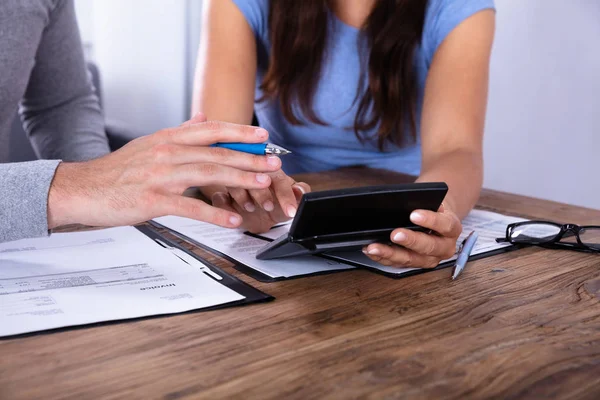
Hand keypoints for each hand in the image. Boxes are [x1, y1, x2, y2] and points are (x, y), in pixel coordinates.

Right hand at [47, 113, 282, 228]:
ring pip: (208, 174)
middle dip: (249, 157)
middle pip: (216, 152)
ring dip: (239, 179)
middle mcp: (167, 152)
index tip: (263, 135)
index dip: (239, 131)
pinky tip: (233, 219)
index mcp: (167, 138)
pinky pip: (190, 207)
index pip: (210, 130)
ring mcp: (160, 176)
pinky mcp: (153, 200)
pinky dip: (214, 213)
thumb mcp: (149, 143)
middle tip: (274, 162)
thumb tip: (202, 117)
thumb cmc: (117, 171)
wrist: (82, 189)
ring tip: (262, 184)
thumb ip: (179, 132)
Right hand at [211, 170, 310, 233]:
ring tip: (251, 208)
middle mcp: (252, 173)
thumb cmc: (276, 203)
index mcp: (271, 171)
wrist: (259, 217)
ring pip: (234, 183)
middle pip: (254, 176)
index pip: (279, 179)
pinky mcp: (222, 195)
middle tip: (269, 207)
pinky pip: (219, 197)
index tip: (291, 211)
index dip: (285, 195)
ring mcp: (235, 182)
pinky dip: (225, 205)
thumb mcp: (291, 201)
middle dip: (262, 193)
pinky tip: (233, 213)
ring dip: (243, 196)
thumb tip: (301, 191)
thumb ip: (299, 194)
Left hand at [363, 204, 461, 268]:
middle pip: (429, 247)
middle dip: (410, 240)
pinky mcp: (414, 265)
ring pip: (410, 259)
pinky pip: (397, 263)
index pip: (445, 225)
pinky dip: (382, 258)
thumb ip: (426, 202)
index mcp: (452, 229)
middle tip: (395, 234)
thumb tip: (408, 201)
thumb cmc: (431, 209)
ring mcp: (429, 259)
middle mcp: (444, 248)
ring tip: (374, 247)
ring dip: (390, 253)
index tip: (414, 215)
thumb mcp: (433, 201)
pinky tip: (371, 251)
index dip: (431, 220)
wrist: (435, 220)